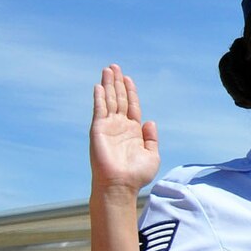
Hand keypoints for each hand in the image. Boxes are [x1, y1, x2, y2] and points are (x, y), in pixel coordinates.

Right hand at [90, 65, 158, 194]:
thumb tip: (150, 121)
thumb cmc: (136, 174)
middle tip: (114, 66)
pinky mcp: (98, 129)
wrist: (121, 184)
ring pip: (108, 100)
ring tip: (108, 69)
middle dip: (117, 82)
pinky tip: (99, 85)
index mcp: (133, 131)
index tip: (128, 78)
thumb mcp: (152, 155)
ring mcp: (108, 126)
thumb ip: (151, 138)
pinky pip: (99, 109)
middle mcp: (120, 126)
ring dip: (108, 84)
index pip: (131, 106)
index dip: (130, 91)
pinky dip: (99, 97)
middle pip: (118, 99)